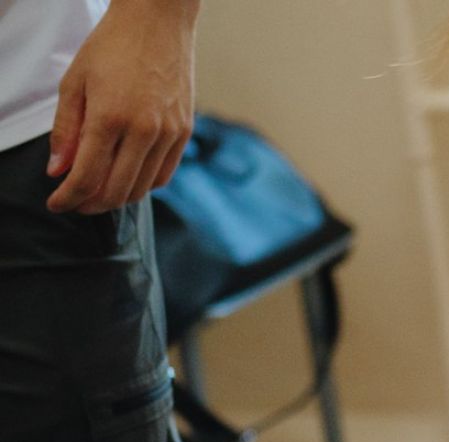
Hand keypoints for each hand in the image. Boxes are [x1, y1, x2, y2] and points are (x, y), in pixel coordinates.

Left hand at [46, 0, 199, 214]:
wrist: (158, 22)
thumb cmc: (112, 46)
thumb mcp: (75, 82)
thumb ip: (65, 130)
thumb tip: (58, 171)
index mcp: (109, 116)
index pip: (87, 177)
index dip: (68, 198)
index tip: (56, 204)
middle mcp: (143, 130)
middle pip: (115, 190)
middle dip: (90, 204)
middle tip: (75, 202)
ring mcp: (168, 133)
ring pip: (141, 187)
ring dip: (116, 197)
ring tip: (98, 193)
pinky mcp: (184, 132)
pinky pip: (163, 174)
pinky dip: (143, 184)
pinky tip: (127, 178)